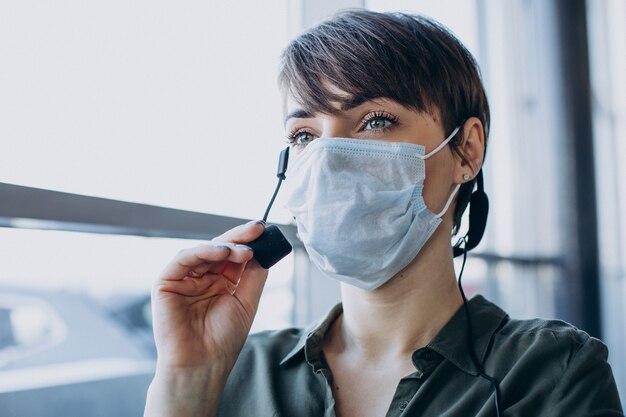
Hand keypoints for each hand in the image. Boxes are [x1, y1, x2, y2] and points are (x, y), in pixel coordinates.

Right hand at [151, 220, 267, 372]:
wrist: (202, 365)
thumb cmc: (223, 340)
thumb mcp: (246, 301)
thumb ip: (254, 274)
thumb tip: (264, 249)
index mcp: (220, 282)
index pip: (234, 255)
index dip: (248, 242)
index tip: (264, 231)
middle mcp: (201, 278)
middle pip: (220, 249)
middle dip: (239, 238)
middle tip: (256, 229)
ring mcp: (184, 279)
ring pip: (203, 250)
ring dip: (225, 245)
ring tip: (244, 250)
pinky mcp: (166, 282)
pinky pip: (183, 258)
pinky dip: (203, 251)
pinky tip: (223, 252)